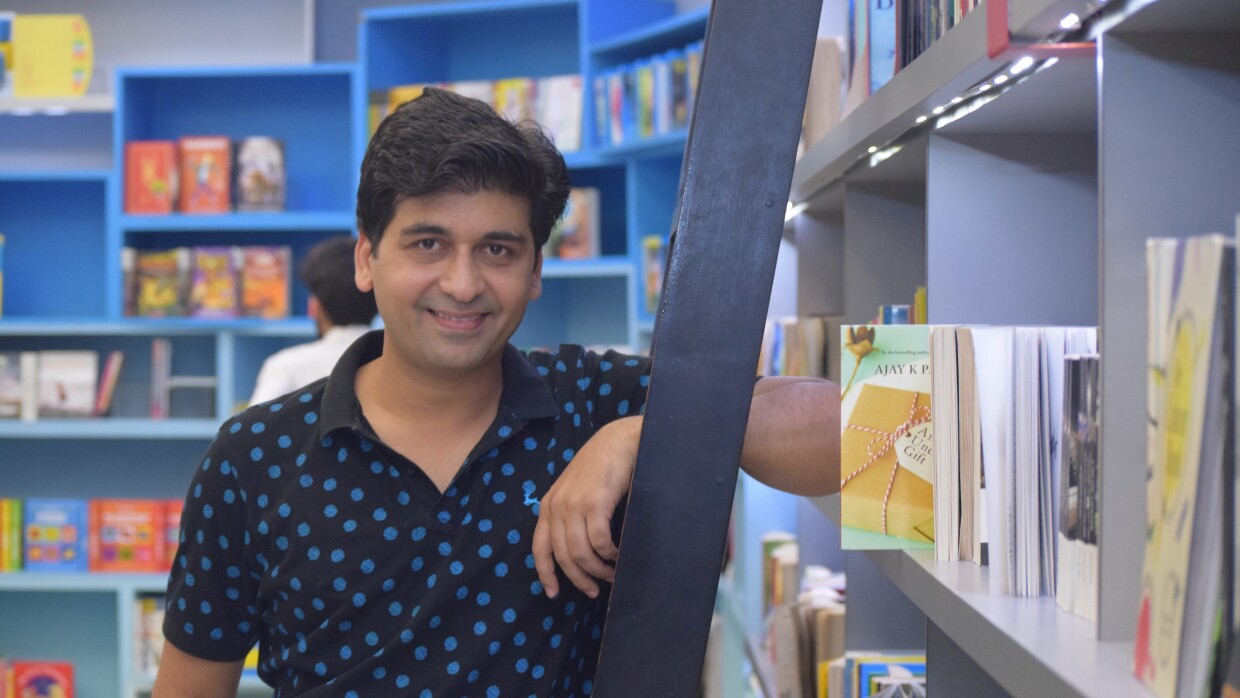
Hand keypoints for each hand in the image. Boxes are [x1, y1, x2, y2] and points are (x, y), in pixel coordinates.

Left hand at [532, 416, 641, 598]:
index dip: (545, 574)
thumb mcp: (574, 492)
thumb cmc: (601, 468)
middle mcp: (556, 507)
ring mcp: (574, 505)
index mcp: (548, 506)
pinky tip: (617, 555)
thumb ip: (569, 516)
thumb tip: (577, 553)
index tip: (553, 593)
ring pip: (580, 553)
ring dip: (596, 570)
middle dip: (578, 578)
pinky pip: (599, 541)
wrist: (618, 442)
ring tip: (610, 575)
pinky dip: (608, 554)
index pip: (540, 548)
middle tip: (593, 591)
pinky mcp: (595, 503)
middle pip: (562, 556)